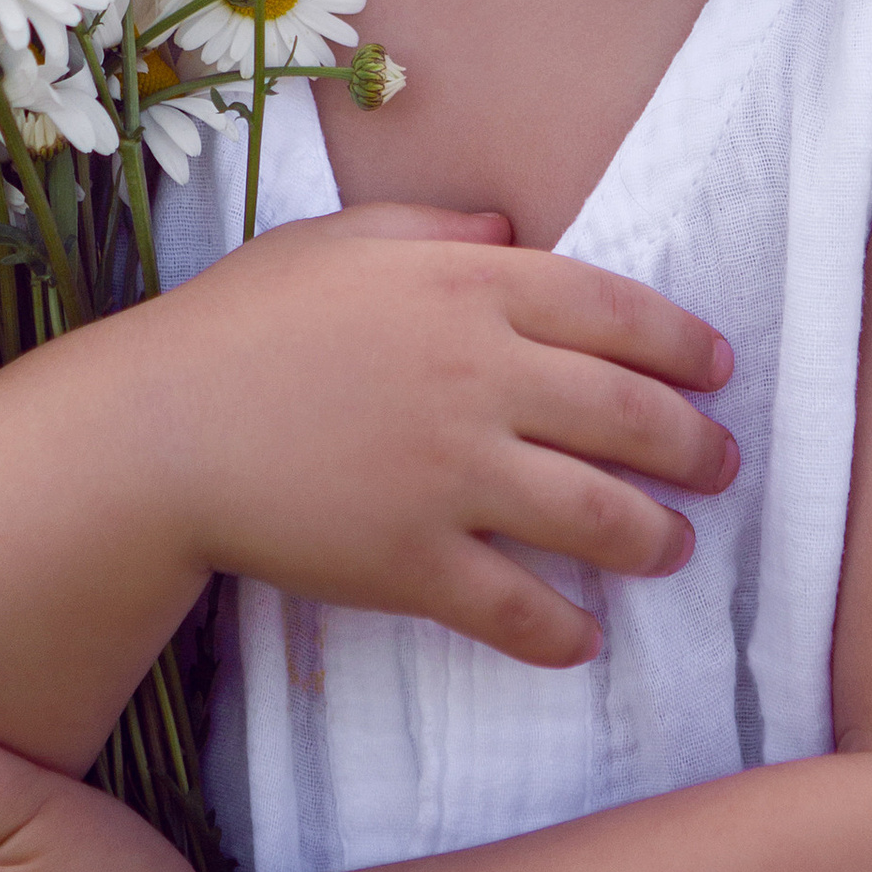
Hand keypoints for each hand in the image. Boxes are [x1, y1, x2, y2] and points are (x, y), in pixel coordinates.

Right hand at [154, 204, 735, 668]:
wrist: (152, 430)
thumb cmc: (237, 325)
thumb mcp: (337, 243)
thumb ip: (434, 233)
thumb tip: (510, 233)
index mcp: (467, 288)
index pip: (616, 311)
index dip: (683, 344)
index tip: (716, 369)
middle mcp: (479, 377)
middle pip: (631, 416)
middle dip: (696, 448)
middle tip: (720, 468)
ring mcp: (451, 474)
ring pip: (599, 517)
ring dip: (654, 539)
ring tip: (671, 550)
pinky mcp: (414, 561)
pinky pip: (520, 606)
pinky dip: (564, 629)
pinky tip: (584, 638)